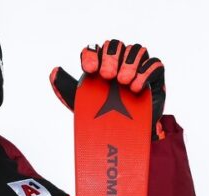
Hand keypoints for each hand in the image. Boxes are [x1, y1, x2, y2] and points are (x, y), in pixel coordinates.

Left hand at [49, 39, 165, 139]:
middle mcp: (119, 61)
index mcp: (100, 64)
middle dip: (110, 57)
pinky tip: (136, 87)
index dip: (91, 54)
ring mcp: (138, 66)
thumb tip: (53, 72)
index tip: (90, 70)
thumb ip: (66, 88)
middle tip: (107, 76)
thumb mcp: (82, 103)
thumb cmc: (103, 117)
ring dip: (129, 64)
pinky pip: (154, 63)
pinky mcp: (155, 76)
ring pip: (136, 50)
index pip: (94, 49)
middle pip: (115, 45)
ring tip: (123, 82)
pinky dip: (145, 72)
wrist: (127, 137)